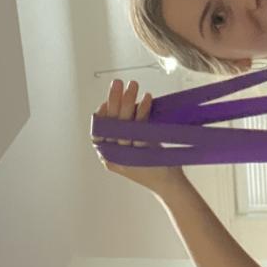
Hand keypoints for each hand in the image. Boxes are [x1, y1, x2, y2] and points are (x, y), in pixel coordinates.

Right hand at [92, 79, 186, 197]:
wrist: (169, 184)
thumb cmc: (153, 162)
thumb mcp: (135, 146)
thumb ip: (127, 129)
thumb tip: (127, 101)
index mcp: (108, 156)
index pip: (98, 132)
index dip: (100, 116)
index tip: (106, 102)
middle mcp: (114, 158)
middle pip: (110, 125)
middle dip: (113, 100)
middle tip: (118, 82)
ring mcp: (127, 158)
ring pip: (124, 125)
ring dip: (128, 102)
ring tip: (133, 85)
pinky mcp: (142, 155)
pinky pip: (141, 129)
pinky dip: (143, 112)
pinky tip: (147, 98)